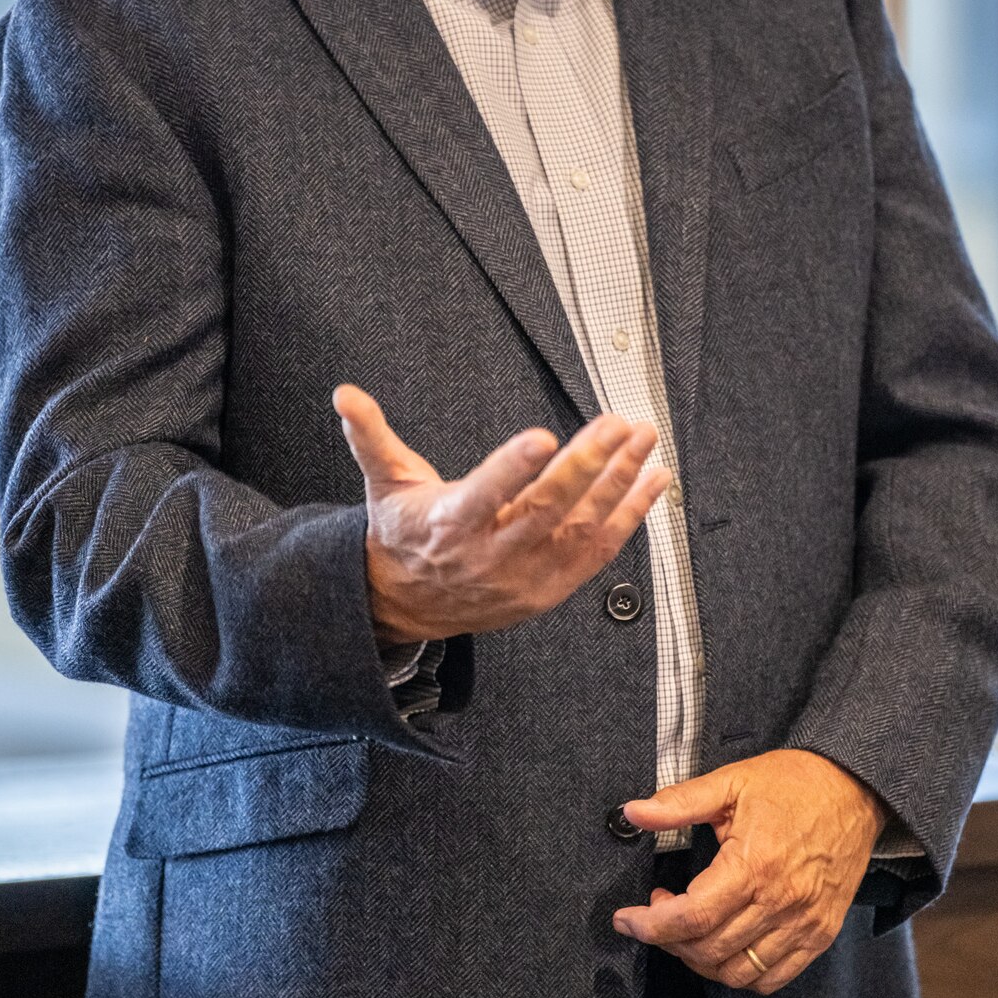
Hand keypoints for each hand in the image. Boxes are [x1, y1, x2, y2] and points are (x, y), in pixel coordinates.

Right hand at [332, 384, 672, 646]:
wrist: (411, 602)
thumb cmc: (406, 532)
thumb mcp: (385, 483)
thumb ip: (370, 436)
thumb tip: (344, 395)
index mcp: (448, 525)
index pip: (483, 496)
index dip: (512, 469)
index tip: (542, 438)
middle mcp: (489, 556)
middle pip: (545, 510)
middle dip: (587, 466)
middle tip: (617, 425)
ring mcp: (524, 577)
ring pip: (579, 529)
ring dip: (618, 484)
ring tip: (643, 441)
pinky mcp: (549, 589)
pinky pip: (597, 552)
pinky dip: (629, 517)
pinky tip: (653, 481)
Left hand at [610, 749, 888, 994]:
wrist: (856, 789)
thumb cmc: (793, 782)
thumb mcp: (731, 781)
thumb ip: (679, 802)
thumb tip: (632, 812)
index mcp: (753, 864)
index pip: (691, 917)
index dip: (651, 925)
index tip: (626, 918)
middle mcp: (780, 902)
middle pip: (709, 950)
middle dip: (669, 941)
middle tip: (657, 913)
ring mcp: (804, 924)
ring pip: (738, 972)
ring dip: (700, 961)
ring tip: (687, 930)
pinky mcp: (821, 934)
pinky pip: (774, 978)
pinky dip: (741, 974)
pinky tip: (725, 946)